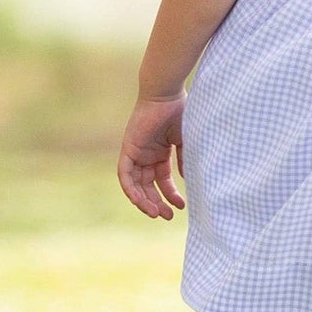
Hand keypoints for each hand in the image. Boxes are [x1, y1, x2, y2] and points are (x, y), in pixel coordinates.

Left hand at [118, 93, 186, 219]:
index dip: (171, 195)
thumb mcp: (185, 141)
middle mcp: (146, 155)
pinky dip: (131, 189)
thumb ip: (184, 160)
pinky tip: (141, 202)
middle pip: (147, 186)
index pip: (162, 181)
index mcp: (160, 153)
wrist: (167, 94)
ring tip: (157, 213)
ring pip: (135, 185)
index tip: (182, 206)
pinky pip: (125, 175)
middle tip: (168, 216)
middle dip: (157, 203)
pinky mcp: (128, 150)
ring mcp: (136, 153)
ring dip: (144, 201)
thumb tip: (186, 179)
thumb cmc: (180, 112)